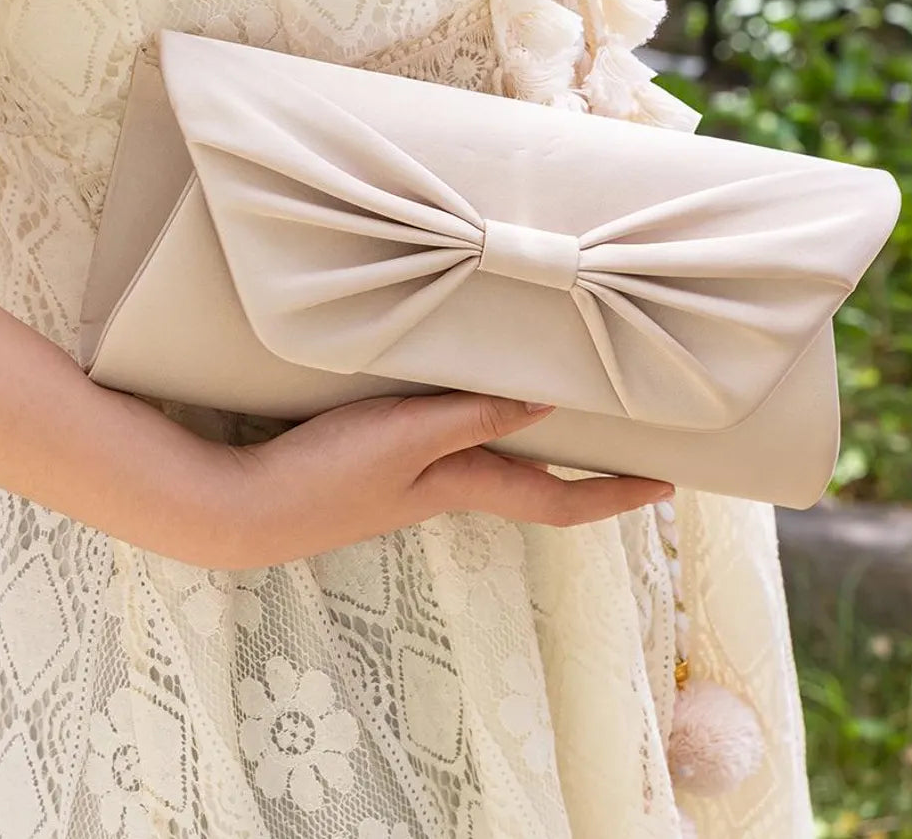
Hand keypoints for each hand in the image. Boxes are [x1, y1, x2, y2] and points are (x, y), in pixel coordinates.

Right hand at [216, 393, 674, 568]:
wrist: (245, 511)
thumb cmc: (327, 476)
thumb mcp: (409, 437)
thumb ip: (475, 416)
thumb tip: (552, 401)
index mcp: (462, 485)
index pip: (556, 501)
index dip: (613, 497)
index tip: (666, 488)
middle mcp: (445, 488)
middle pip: (531, 484)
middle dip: (579, 473)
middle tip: (619, 443)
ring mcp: (410, 481)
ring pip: (490, 461)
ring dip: (530, 445)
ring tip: (554, 407)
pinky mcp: (376, 468)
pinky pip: (449, 446)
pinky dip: (476, 426)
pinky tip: (463, 400)